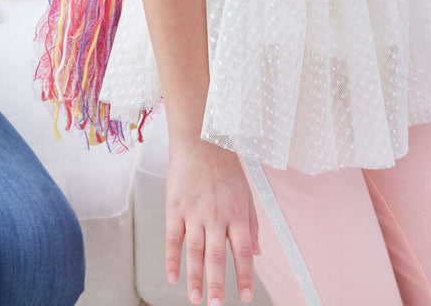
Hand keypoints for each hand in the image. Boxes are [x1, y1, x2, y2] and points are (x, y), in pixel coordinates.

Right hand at [166, 138, 259, 305]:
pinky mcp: (175, 208)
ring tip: (195, 298)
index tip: (246, 296)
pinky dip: (172, 259)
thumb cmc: (225, 166)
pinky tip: (173, 276)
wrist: (200, 140)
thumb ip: (252, 225)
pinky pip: (173, 239)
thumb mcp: (246, 194)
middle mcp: (216, 216)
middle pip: (217, 257)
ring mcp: (194, 213)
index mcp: (236, 214)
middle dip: (218, 284)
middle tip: (216, 305)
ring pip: (194, 252)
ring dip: (195, 278)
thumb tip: (258, 252)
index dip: (245, 276)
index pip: (243, 252)